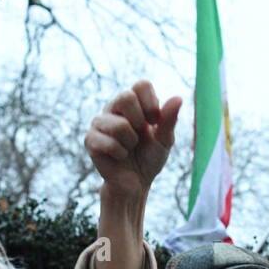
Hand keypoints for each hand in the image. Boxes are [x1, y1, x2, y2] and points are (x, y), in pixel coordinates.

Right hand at [85, 80, 182, 198]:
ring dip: (131, 142)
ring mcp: (99, 122)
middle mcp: (113, 108)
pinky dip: (120, 154)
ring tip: (129, 148)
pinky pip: (109, 143)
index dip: (152, 104)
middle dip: (140, 122)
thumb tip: (178, 98)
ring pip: (119, 125)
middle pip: (126, 97)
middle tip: (139, 136)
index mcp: (132, 103)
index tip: (154, 122)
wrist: (135, 183)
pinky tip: (119, 157)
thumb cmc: (149, 159)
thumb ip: (169, 120)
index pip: (142, 85)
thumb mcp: (165, 140)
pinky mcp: (90, 139)